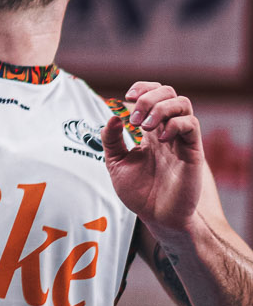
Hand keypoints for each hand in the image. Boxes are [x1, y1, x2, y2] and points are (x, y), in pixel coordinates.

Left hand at [102, 82, 204, 237]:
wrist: (156, 217)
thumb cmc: (139, 193)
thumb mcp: (116, 163)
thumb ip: (111, 140)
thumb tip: (113, 116)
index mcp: (151, 131)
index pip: (154, 94)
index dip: (142, 88)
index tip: (126, 97)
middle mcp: (168, 131)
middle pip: (168, 92)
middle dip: (148, 97)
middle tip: (133, 120)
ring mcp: (181, 140)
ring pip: (183, 103)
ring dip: (160, 107)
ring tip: (143, 127)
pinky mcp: (193, 152)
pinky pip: (191, 125)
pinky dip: (174, 124)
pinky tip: (160, 138)